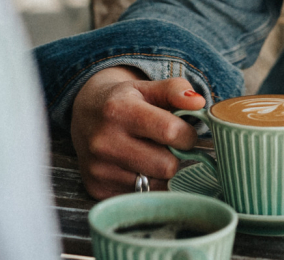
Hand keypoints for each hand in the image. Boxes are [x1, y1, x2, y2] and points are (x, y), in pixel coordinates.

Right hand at [70, 66, 206, 198]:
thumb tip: (199, 103)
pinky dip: (145, 184)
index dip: (187, 134)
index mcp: (118, 110)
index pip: (171, 132)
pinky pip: (140, 196)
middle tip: (168, 145)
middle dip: (175, 155)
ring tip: (150, 153)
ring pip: (156, 185)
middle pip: (166, 166)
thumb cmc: (123, 101)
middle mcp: (104, 141)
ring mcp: (99, 169)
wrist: (84, 115)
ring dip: (160, 172)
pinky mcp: (97, 189)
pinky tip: (136, 166)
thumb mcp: (147, 87)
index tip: (185, 132)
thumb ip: (175, 90)